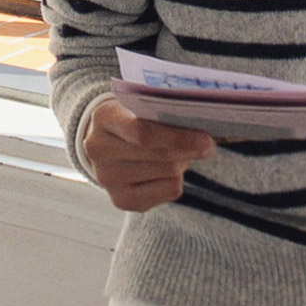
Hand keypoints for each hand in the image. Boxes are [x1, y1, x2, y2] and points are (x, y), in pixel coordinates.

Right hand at [81, 95, 217, 210]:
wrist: (106, 143)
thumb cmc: (132, 118)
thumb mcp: (140, 105)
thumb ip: (165, 114)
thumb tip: (203, 135)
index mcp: (104, 118)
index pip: (144, 132)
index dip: (178, 137)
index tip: (206, 140)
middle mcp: (99, 150)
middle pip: (161, 155)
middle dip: (189, 150)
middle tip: (206, 145)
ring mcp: (107, 179)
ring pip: (169, 173)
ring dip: (183, 162)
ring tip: (180, 152)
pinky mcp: (122, 200)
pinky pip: (169, 190)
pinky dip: (177, 179)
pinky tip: (167, 170)